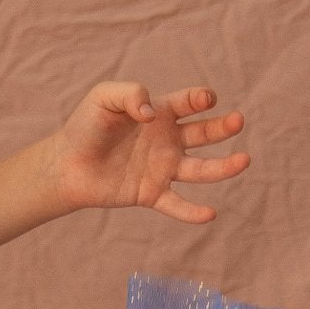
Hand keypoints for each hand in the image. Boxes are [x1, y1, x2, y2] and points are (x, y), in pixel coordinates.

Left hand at [47, 82, 250, 224]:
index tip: (206, 99)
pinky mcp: (151, 194)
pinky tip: (209, 214)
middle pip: (204, 134)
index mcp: (160, 113)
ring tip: (244, 161)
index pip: (189, 103)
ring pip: (200, 169)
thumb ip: (130, 95)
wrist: (65, 164)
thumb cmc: (85, 127)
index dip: (200, 99)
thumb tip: (152, 115)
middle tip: (238, 121)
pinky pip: (176, 204)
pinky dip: (192, 212)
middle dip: (223, 127)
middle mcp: (167, 140)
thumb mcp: (104, 98)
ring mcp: (162, 168)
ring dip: (223, 167)